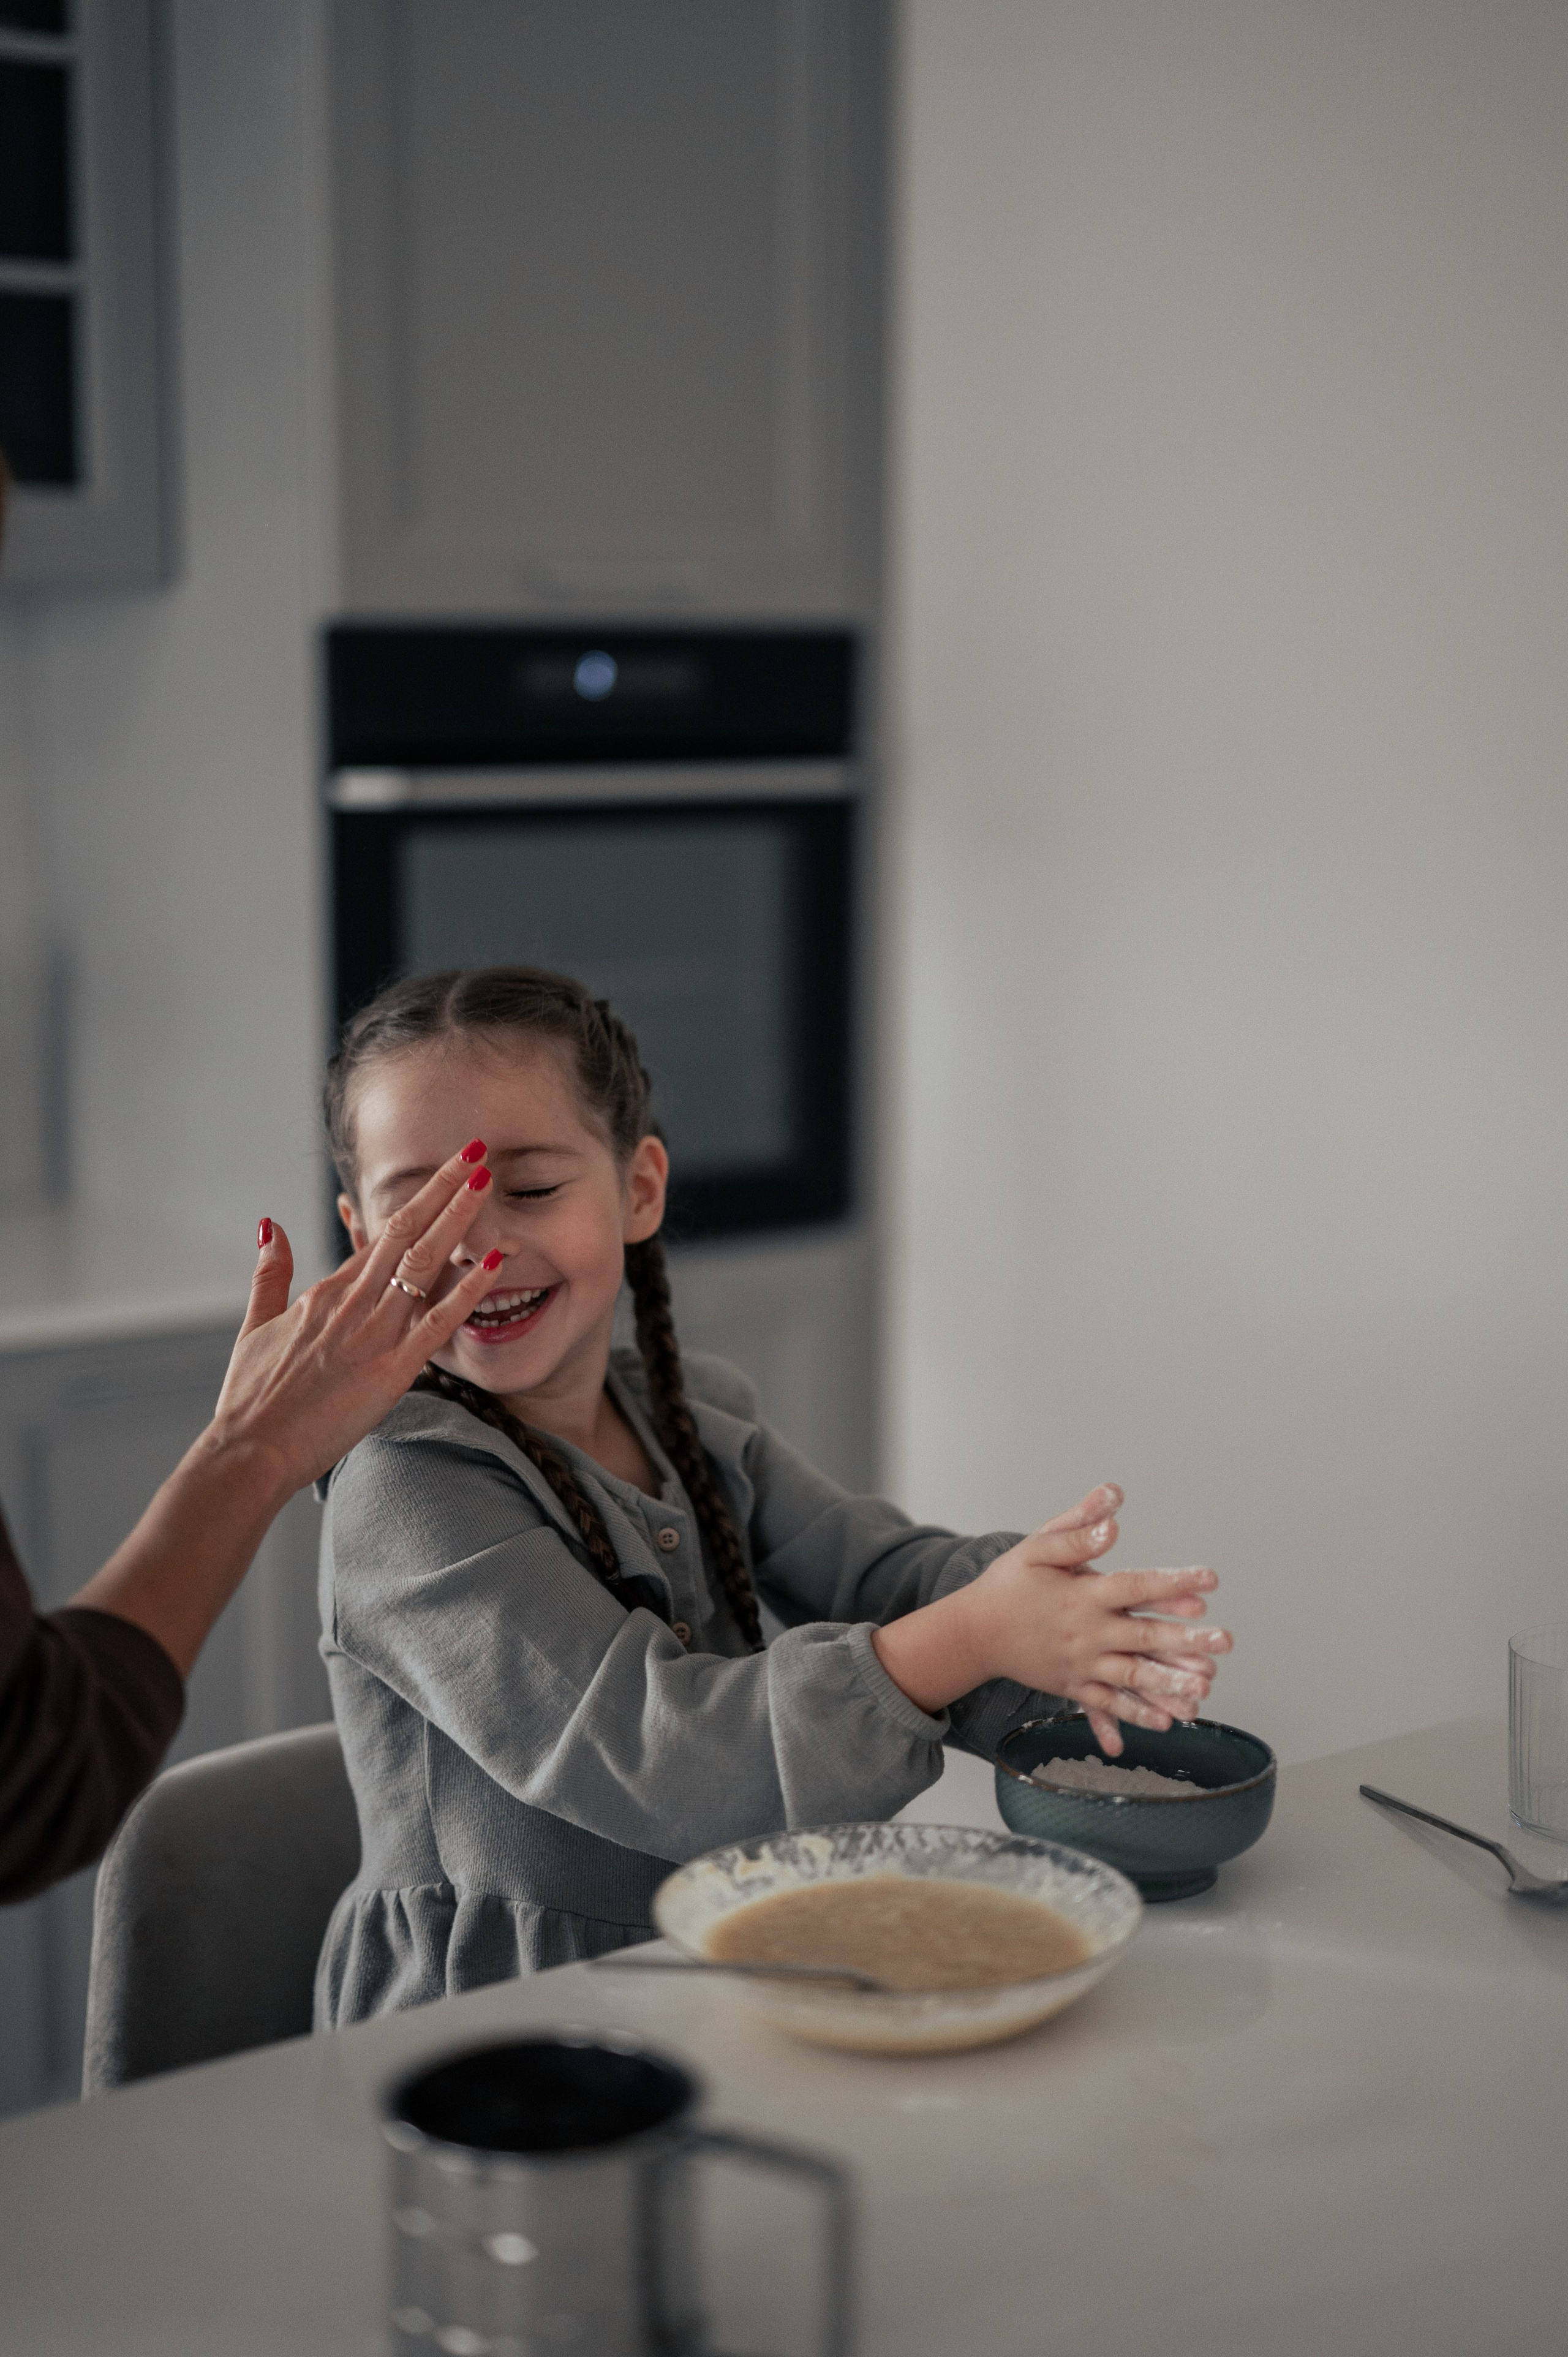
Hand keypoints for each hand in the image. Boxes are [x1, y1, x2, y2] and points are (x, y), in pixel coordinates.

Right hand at [209, 1147, 503, 1498]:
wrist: (251, 1449)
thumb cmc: (253, 1396)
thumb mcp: (256, 1324)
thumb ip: (269, 1272)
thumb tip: (270, 1224)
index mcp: (326, 1292)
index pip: (380, 1234)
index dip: (417, 1201)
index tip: (445, 1173)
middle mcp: (353, 1303)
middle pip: (406, 1232)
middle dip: (442, 1189)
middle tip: (475, 1152)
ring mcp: (373, 1334)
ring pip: (424, 1263)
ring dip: (458, 1220)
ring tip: (485, 1181)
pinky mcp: (391, 1371)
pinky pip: (438, 1322)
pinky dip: (468, 1289)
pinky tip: (494, 1261)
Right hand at [964, 1486, 1230, 1753]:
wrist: (971, 1632)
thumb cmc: (1007, 1583)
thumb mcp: (1037, 1546)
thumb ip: (1077, 1530)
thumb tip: (1114, 1513)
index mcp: (1082, 1595)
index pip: (1136, 1585)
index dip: (1175, 1582)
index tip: (1210, 1581)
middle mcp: (1085, 1632)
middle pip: (1144, 1636)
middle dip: (1187, 1640)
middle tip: (1224, 1641)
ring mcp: (1080, 1664)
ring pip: (1132, 1677)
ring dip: (1171, 1682)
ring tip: (1205, 1687)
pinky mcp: (1072, 1687)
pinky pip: (1108, 1705)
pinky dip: (1137, 1714)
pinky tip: (1167, 1721)